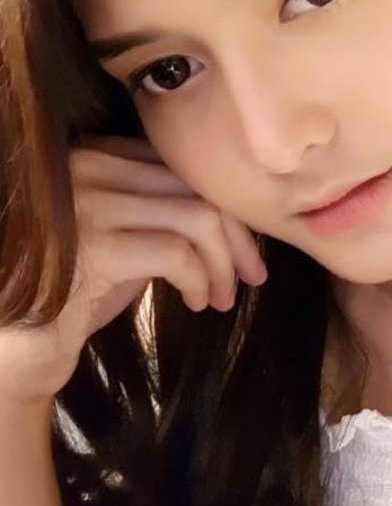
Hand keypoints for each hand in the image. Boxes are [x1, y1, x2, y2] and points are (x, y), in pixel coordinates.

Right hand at [0, 136, 266, 405]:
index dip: (224, 206)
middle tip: (253, 275)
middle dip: (237, 234)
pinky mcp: (94, 246)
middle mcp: (88, 165)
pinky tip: (197, 302)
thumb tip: (231, 219)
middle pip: (196, 186)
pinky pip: (178, 253)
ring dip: (223, 261)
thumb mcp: (121, 238)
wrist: (16, 350)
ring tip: (225, 296)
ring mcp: (88, 201)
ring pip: (197, 216)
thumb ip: (161, 212)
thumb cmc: (71, 297)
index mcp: (95, 155)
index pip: (182, 167)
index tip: (242, 247)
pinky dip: (201, 279)